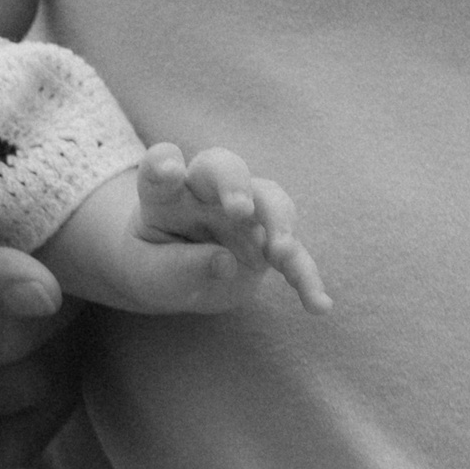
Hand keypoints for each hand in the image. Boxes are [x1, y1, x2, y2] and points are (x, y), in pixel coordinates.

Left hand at [134, 143, 328, 311]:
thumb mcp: (151, 275)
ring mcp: (244, 213)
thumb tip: (225, 262)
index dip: (163, 164)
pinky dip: (306, 277)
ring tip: (282, 253)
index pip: (160, 167)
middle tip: (239, 209)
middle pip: (224, 168)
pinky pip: (293, 254)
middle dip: (234, 184)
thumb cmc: (154, 267)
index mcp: (165, 195)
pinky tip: (318, 304)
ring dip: (279, 222)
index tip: (167, 170)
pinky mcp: (268, 242)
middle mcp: (207, 193)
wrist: (174, 278)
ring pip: (269, 199)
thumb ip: (177, 268)